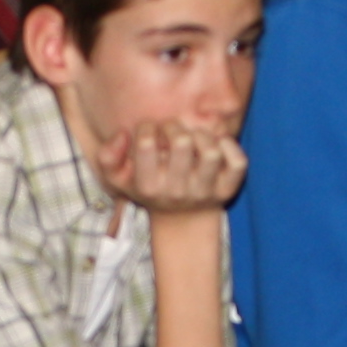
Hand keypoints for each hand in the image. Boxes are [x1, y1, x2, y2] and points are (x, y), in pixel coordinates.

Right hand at [100, 118, 247, 216]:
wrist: (183, 220)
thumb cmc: (149, 189)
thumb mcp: (119, 180)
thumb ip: (108, 157)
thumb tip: (122, 135)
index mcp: (149, 186)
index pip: (146, 143)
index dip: (147, 127)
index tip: (150, 131)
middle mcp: (177, 190)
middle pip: (181, 142)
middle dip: (174, 126)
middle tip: (172, 131)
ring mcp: (205, 191)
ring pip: (211, 151)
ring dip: (202, 135)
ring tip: (193, 138)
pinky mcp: (228, 189)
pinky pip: (238, 162)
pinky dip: (230, 146)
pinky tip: (216, 145)